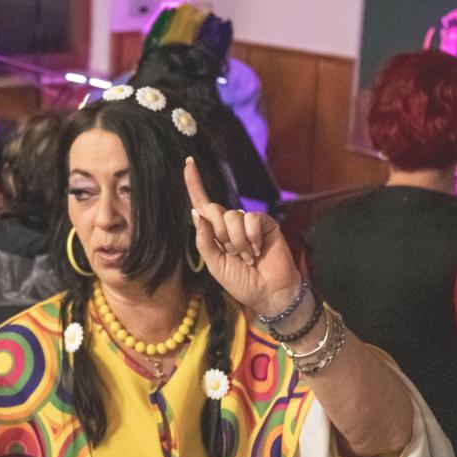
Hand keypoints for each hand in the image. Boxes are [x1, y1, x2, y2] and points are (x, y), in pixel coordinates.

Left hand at [184, 157, 300, 317]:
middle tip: (233, 254)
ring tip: (248, 257)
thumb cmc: (241, 282)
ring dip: (238, 241)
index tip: (188, 163)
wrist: (268, 293)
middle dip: (219, 234)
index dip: (194, 184)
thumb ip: (204, 240)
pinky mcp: (264, 223)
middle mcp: (230, 224)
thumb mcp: (215, 265)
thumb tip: (196, 212)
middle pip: (213, 210)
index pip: (202, 204)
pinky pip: (251, 219)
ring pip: (232, 216)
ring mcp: (247, 222)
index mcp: (215, 233)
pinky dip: (252, 237)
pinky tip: (259, 250)